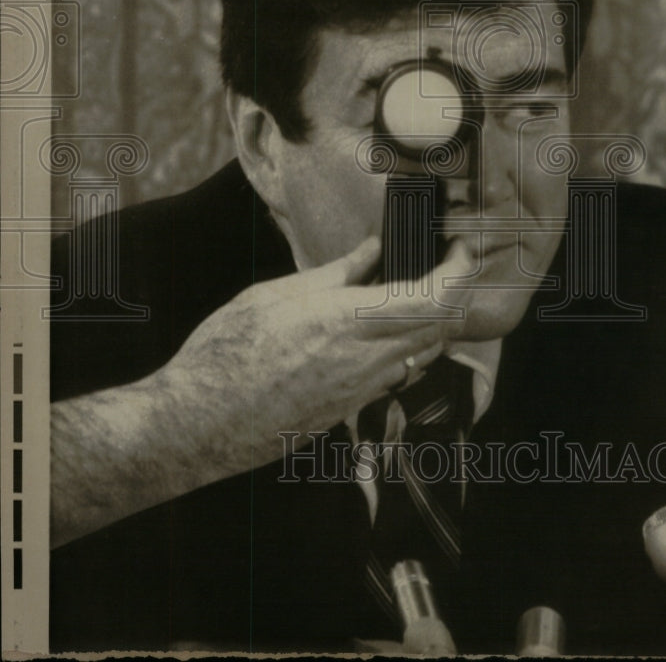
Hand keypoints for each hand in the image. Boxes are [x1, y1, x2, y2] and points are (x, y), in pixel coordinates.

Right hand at [153, 235, 472, 478]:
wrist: (199, 425)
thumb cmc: (225, 354)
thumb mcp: (273, 296)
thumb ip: (332, 275)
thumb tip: (371, 250)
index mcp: (345, 323)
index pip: (434, 299)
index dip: (458, 271)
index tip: (458, 248)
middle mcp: (364, 361)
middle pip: (442, 326)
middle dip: (455, 291)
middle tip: (444, 264)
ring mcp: (361, 392)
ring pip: (427, 353)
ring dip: (434, 320)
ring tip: (415, 290)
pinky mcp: (351, 409)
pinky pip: (400, 375)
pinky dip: (409, 346)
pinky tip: (384, 329)